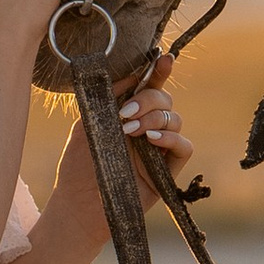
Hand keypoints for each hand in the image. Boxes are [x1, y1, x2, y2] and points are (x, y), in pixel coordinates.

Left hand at [52, 52, 191, 222]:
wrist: (79, 203)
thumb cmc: (79, 165)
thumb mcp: (88, 124)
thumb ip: (108, 99)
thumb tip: (131, 77)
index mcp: (129, 114)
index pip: (150, 87)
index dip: (159, 72)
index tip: (162, 59)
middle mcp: (147, 128)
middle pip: (165, 100)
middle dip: (149, 99)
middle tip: (126, 114)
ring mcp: (158, 149)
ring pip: (176, 119)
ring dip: (155, 118)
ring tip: (130, 131)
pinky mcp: (167, 171)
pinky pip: (184, 146)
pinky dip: (171, 138)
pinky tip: (150, 140)